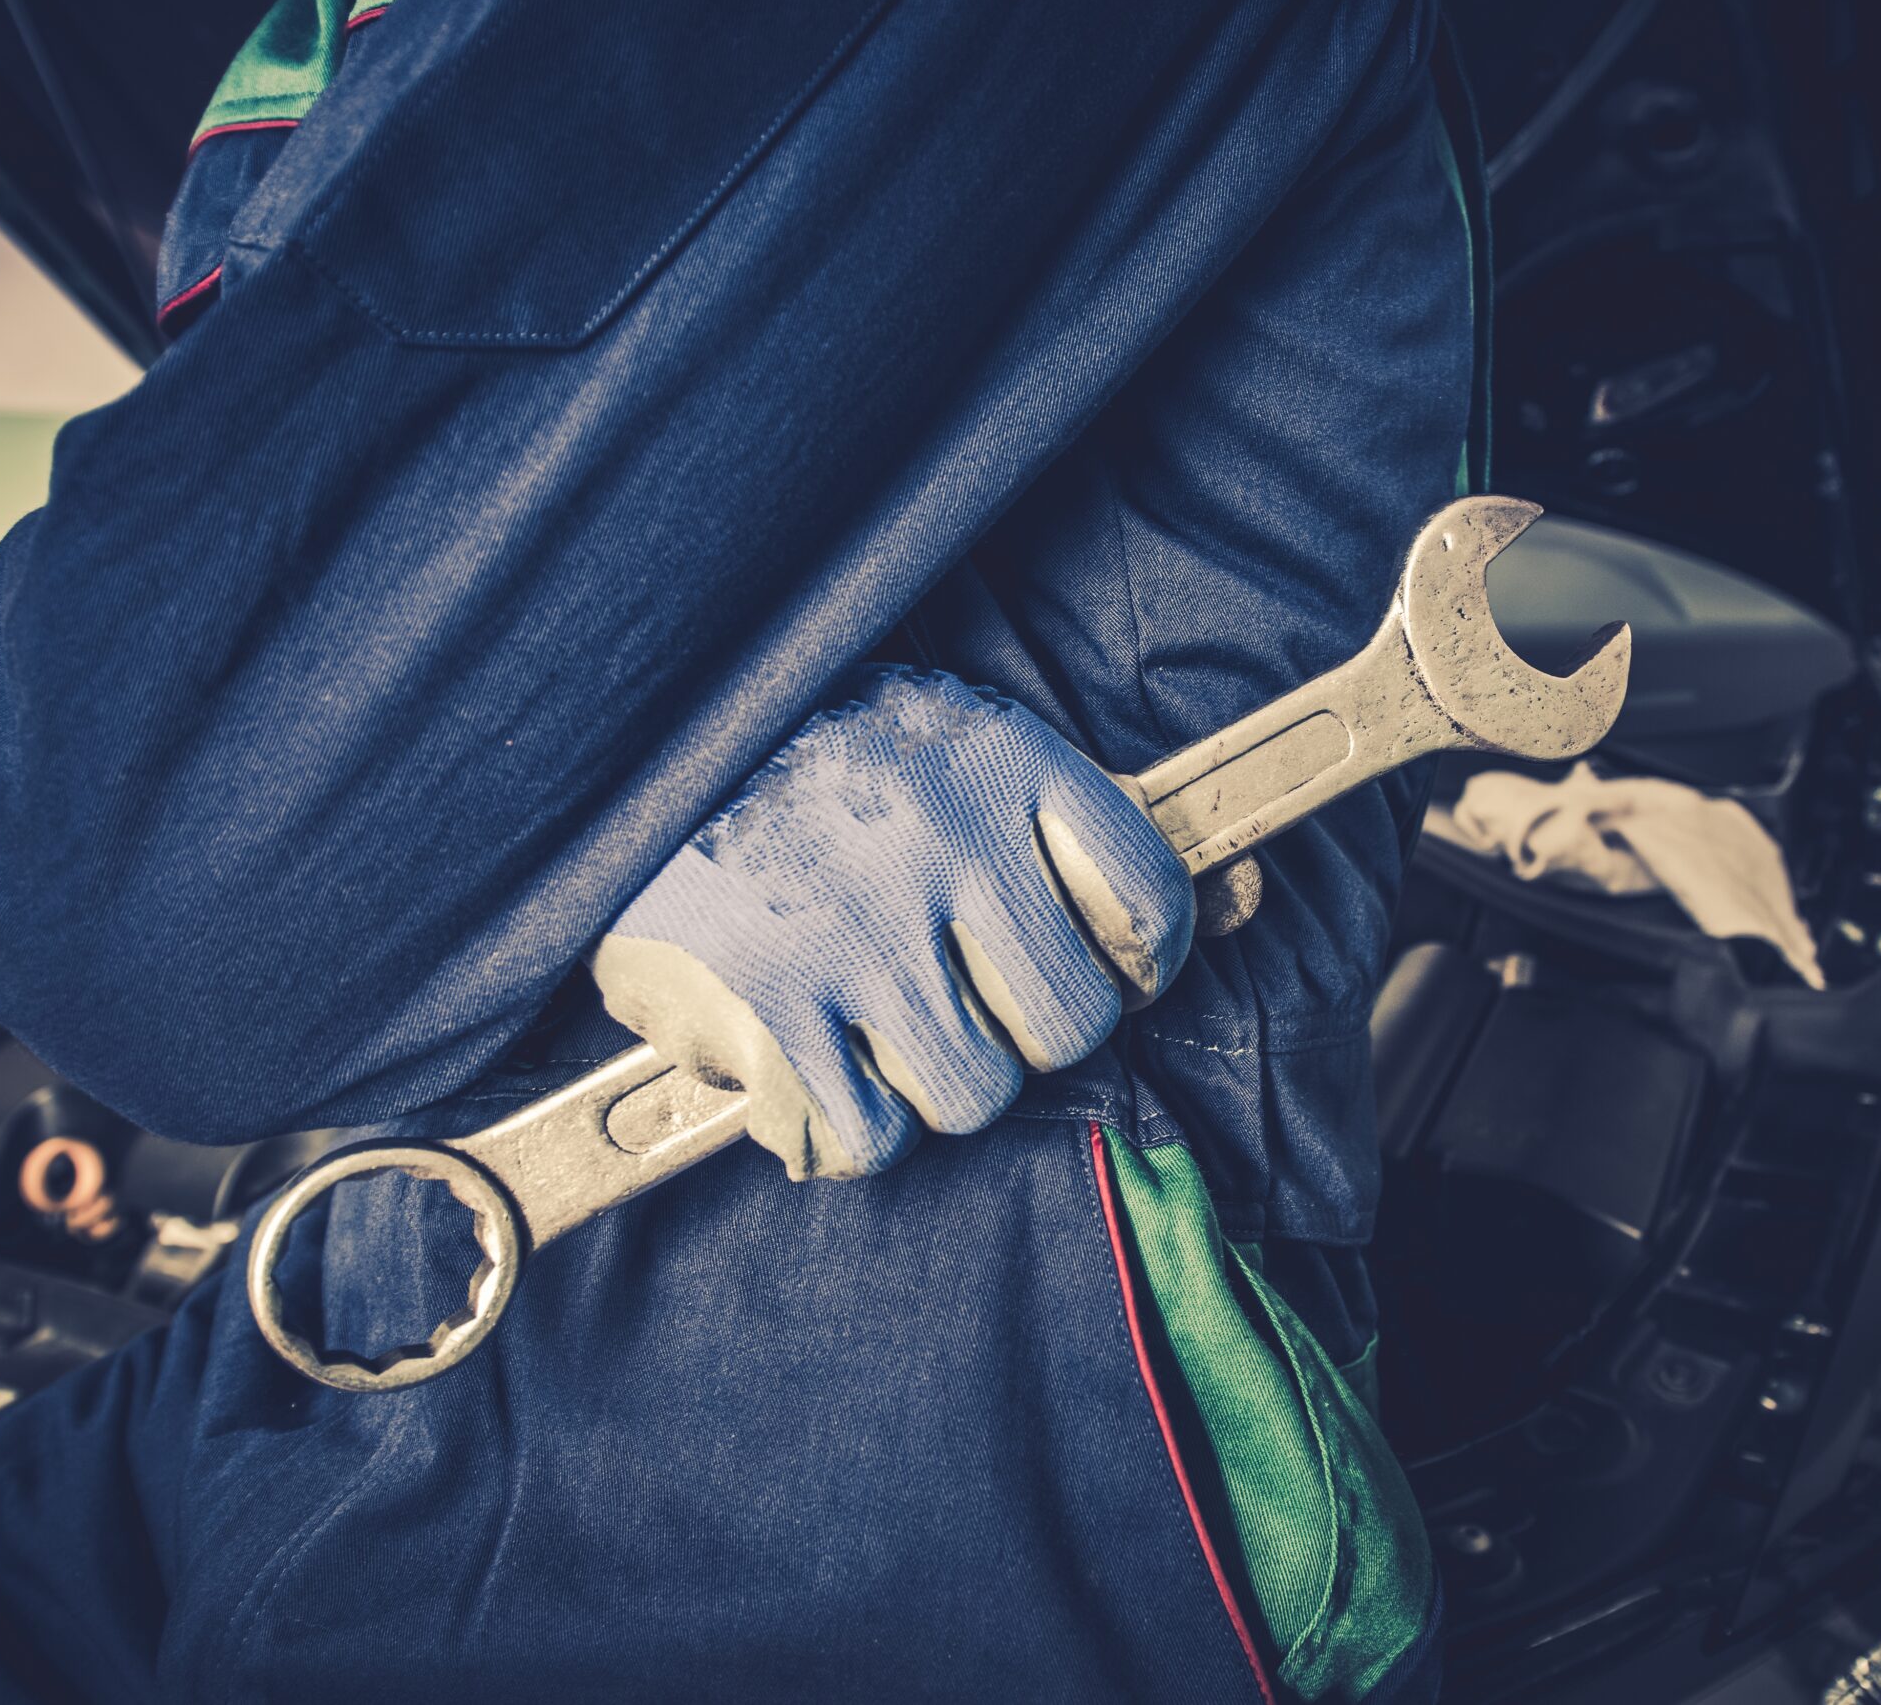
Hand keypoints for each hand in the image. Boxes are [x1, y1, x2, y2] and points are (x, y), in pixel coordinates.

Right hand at [591, 667, 1192, 1179]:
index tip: (1094, 964)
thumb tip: (1257, 901)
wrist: (624, 740)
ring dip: (925, 1078)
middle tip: (957, 991)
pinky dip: (841, 1126)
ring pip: (972, 1094)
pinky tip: (806, 1058)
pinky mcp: (765, 1008)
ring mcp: (853, 929)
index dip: (1137, 962)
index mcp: (1003, 762)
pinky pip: (866, 1139)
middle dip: (1022, 1030)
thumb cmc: (817, 763)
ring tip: (866, 1013)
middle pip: (1069, 1028)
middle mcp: (942, 842)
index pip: (1151, 903)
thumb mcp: (960, 747)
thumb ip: (1092, 828)